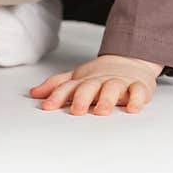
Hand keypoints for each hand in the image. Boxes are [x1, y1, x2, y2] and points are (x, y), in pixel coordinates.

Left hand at [29, 54, 163, 115]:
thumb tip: (34, 93)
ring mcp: (119, 82)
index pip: (68, 87)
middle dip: (82, 98)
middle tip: (76, 111)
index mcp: (84, 81)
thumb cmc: (99, 76)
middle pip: (90, 87)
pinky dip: (136, 99)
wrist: (129, 61)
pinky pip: (138, 92)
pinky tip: (132, 108)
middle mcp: (100, 81)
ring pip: (112, 88)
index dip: (57, 96)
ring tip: (101, 111)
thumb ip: (56, 86)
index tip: (47, 107)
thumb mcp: (76, 79)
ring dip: (107, 99)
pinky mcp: (138, 86)